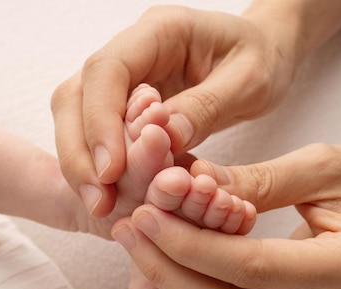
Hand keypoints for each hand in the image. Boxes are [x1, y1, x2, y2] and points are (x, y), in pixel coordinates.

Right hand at [51, 2, 301, 216]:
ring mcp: (125, 76)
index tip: (111, 171)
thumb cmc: (262, 59)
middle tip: (98, 201)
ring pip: (78, 115)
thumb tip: (165, 139)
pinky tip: (112, 195)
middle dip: (79, 151)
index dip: (100, 122)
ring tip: (102, 205)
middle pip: (77, 95)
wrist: (263, 53)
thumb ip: (207, 106)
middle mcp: (131, 50)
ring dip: (83, 163)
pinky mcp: (126, 102)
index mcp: (160, 30)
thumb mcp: (250, 80)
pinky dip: (99, 165)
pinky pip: (98, 132)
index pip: (107, 70)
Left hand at [112, 144, 340, 288]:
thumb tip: (194, 185)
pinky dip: (195, 279)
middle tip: (128, 230)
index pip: (252, 267)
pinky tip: (165, 249)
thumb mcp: (324, 164)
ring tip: (136, 239)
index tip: (147, 214)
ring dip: (175, 278)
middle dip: (170, 269)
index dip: (193, 245)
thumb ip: (261, 180)